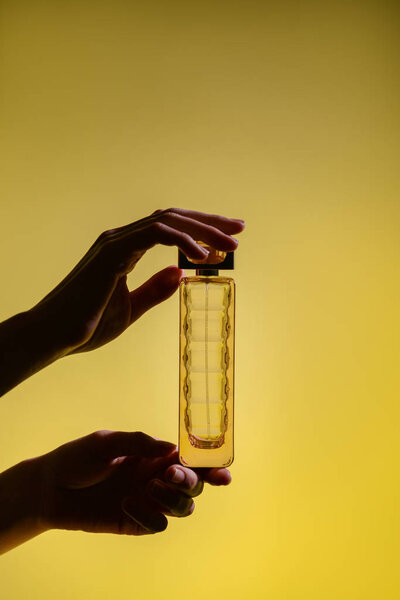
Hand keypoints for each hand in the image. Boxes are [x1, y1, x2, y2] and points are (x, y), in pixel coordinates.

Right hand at [31, 208, 244, 355]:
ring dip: (202, 230)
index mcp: (125, 249)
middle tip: (239, 231)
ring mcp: (115, 241)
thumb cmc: (87, 325)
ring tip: (228, 246)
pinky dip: (182, 240)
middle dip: (209, 222)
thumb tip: (181, 273)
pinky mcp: (112, 251)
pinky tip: (201, 256)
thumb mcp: (132, 308)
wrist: (55, 336)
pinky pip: (154, 234)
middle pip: (173, 218)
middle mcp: (121, 238)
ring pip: (167, 220)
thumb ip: (155, 290)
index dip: (200, 229)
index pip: (169, 228)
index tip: (227, 238)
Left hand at [39, 430, 230, 535]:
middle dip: (190, 480)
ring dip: (173, 498)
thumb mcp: (107, 441)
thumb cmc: (77, 458)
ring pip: (182, 507)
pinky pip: (157, 525)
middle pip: (194, 485)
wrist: (49, 488)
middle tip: (168, 474)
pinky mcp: (133, 523)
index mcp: (153, 456)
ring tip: (147, 488)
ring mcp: (146, 502)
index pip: (190, 460)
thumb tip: (172, 449)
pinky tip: (126, 506)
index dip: (211, 466)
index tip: (223, 473)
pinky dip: (149, 517)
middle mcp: (155, 478)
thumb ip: (139, 443)